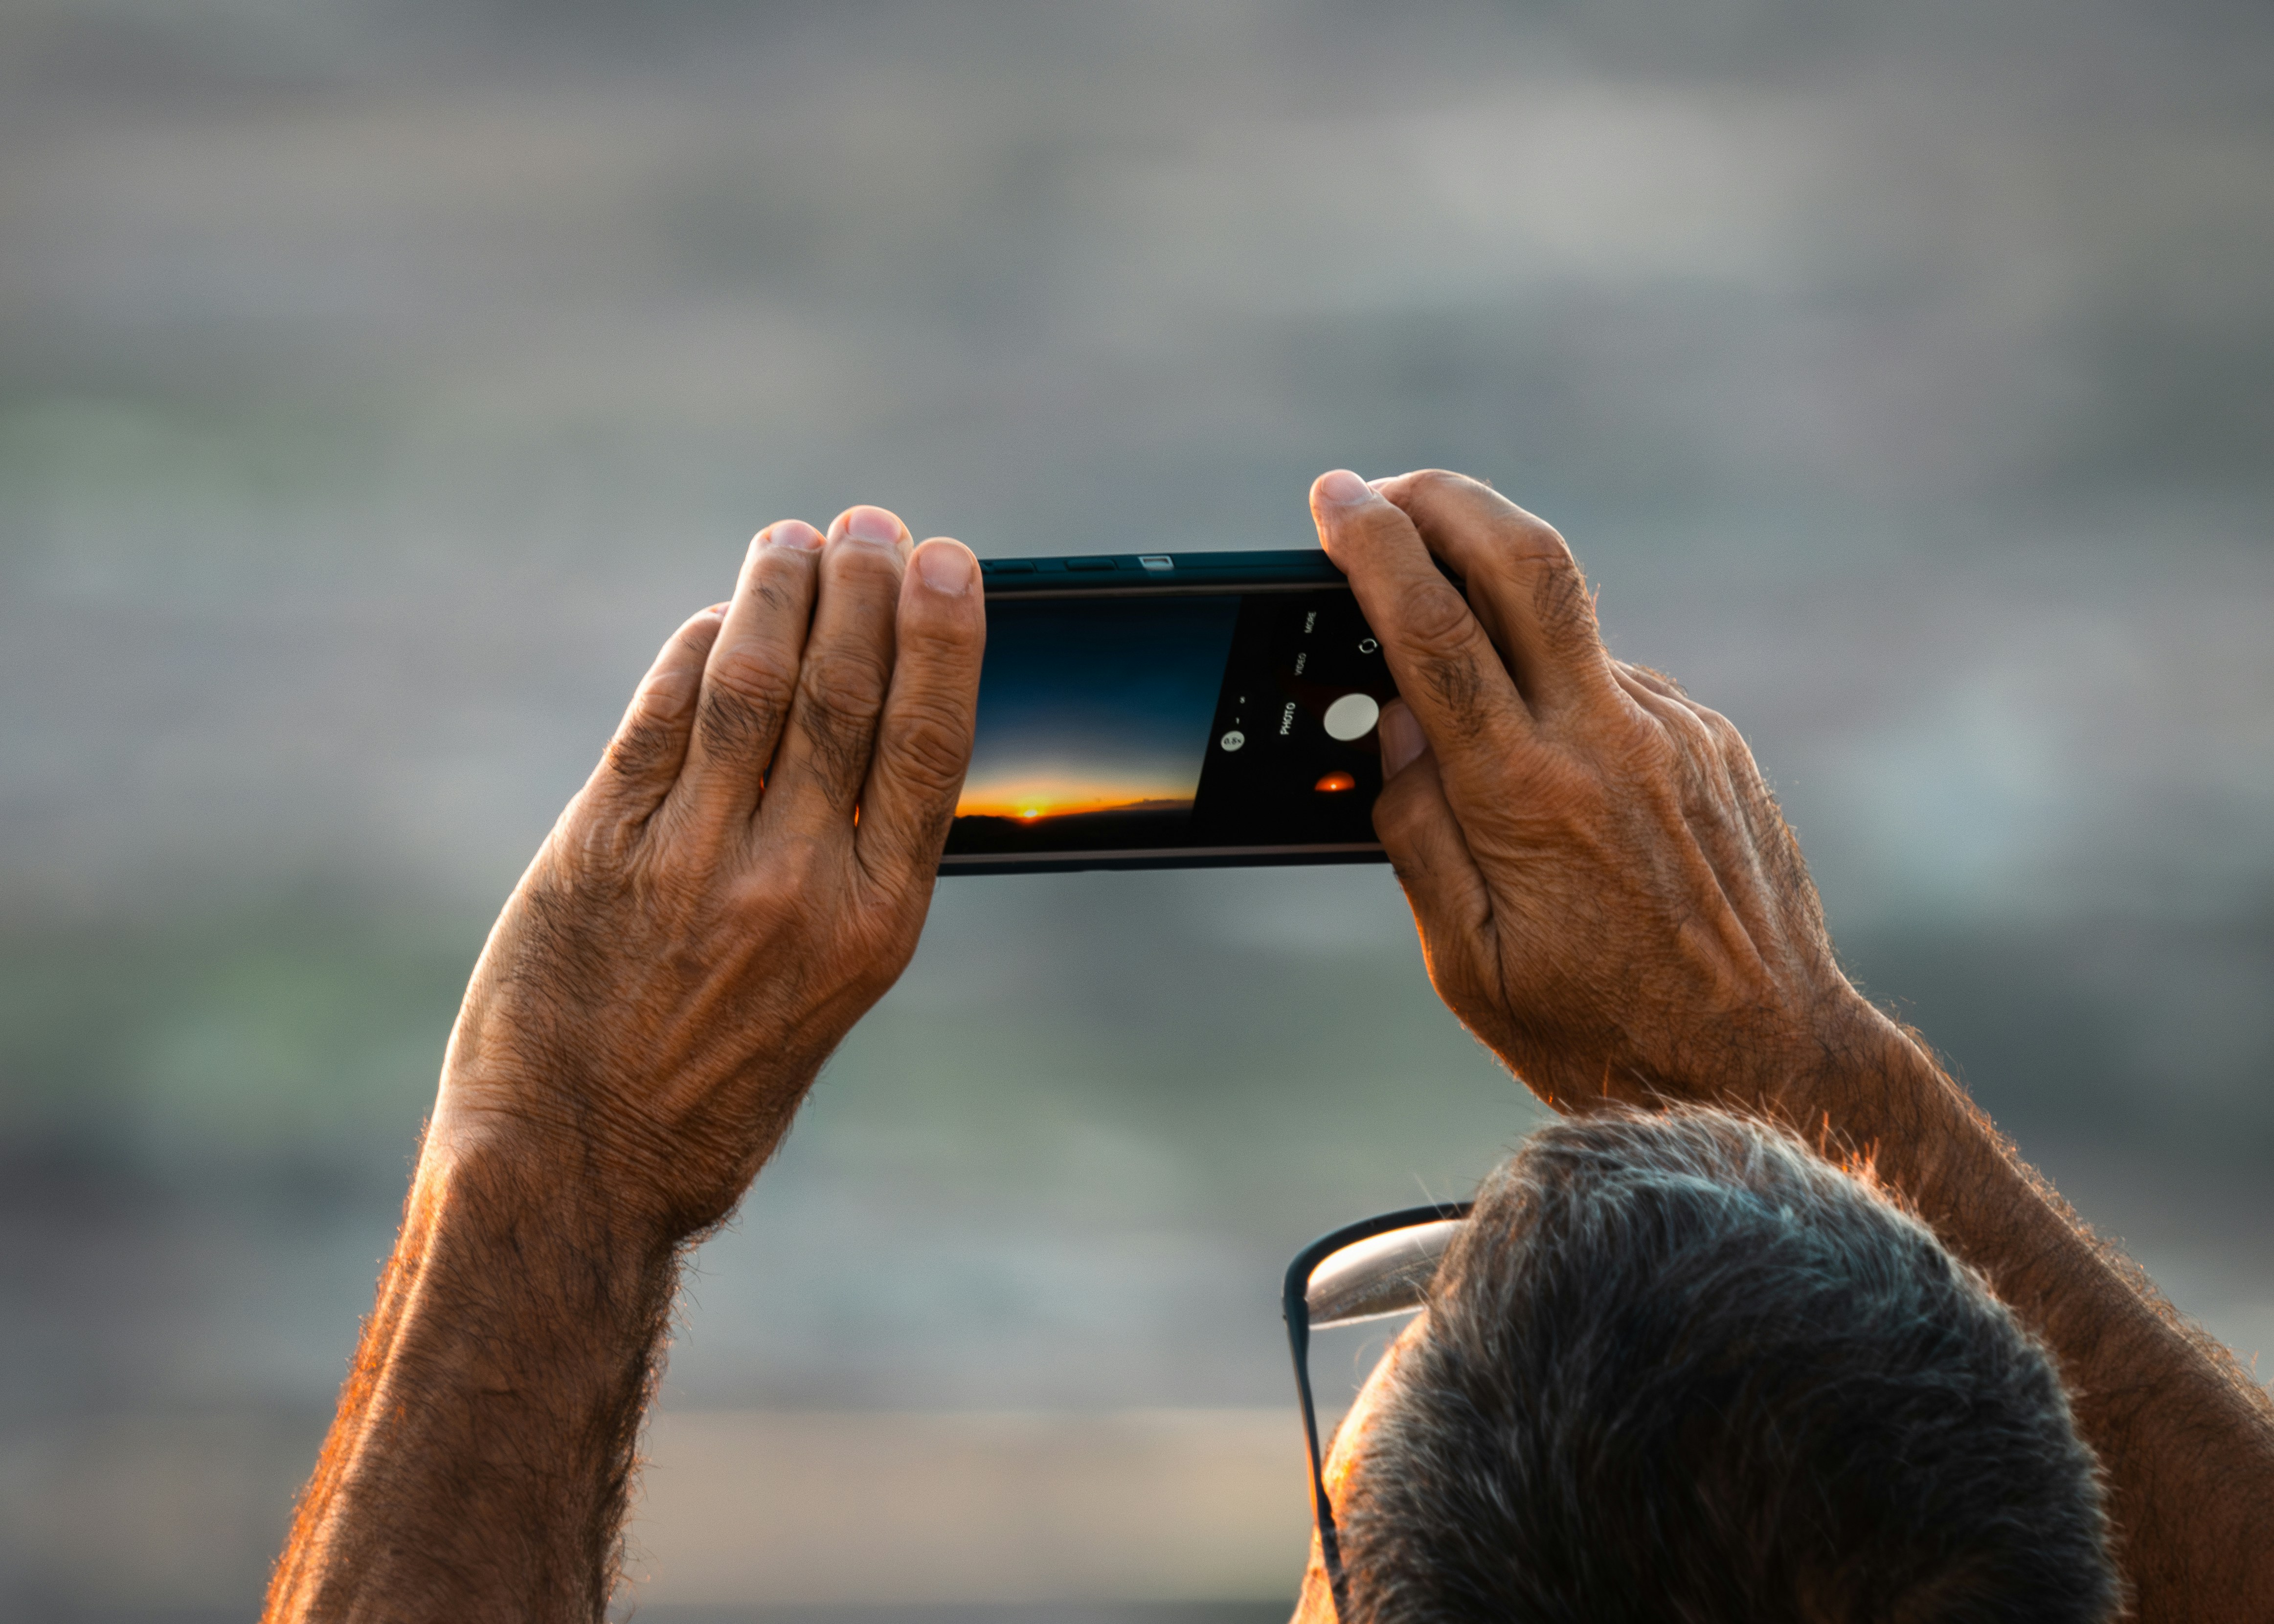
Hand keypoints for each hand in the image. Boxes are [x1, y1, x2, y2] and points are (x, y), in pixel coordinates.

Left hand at [431, 506, 983, 1242]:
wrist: (579, 1172)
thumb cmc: (716, 1093)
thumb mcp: (826, 996)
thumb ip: (852, 876)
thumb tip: (875, 747)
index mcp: (872, 925)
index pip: (929, 744)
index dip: (941, 638)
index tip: (946, 562)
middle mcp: (792, 883)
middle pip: (845, 694)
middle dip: (861, 590)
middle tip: (869, 526)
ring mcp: (691, 861)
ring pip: (751, 685)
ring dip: (775, 596)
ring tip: (793, 541)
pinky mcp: (598, 849)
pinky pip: (657, 721)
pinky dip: (692, 655)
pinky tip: (713, 621)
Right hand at [1309, 468, 1870, 1116]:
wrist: (1769, 1060)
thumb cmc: (1599, 1031)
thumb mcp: (1468, 966)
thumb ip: (1418, 834)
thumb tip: (1394, 725)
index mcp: (1530, 801)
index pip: (1436, 634)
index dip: (1376, 548)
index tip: (1335, 497)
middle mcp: (1612, 743)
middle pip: (1528, 562)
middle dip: (1449, 500)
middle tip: (1391, 487)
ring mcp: (1676, 732)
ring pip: (1570, 630)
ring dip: (1503, 619)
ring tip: (1461, 680)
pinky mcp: (1715, 741)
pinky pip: (1615, 688)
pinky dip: (1562, 694)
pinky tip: (1552, 769)